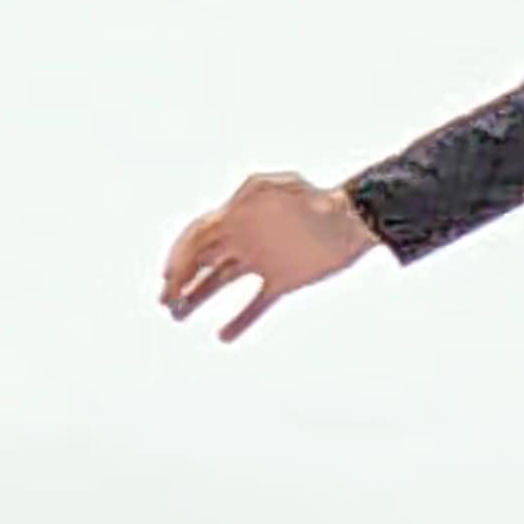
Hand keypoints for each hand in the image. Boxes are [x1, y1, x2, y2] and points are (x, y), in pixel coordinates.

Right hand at [157, 172, 381, 342]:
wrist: (356, 222)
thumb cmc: (321, 200)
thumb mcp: (288, 187)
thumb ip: (257, 191)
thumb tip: (228, 207)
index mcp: (239, 216)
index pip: (198, 238)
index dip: (179, 257)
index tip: (168, 279)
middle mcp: (245, 238)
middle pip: (201, 260)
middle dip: (180, 280)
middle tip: (166, 303)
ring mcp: (262, 260)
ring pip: (219, 281)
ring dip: (196, 297)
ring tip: (178, 316)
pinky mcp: (282, 280)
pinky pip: (256, 304)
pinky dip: (240, 320)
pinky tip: (223, 336)